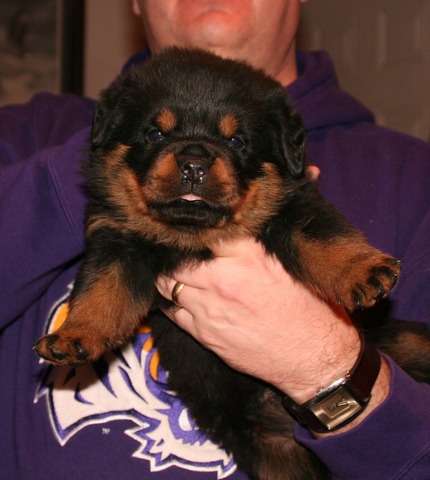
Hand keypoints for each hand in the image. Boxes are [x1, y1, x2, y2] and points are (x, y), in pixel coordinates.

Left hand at [157, 238, 361, 402]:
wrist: (313, 357)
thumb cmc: (309, 309)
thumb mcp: (287, 266)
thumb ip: (254, 246)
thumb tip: (231, 230)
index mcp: (249, 256)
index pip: (206, 230)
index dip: (196, 228)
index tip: (191, 227)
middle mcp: (224, 280)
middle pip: (178, 259)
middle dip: (175, 255)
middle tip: (178, 253)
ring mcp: (210, 309)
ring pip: (169, 285)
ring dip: (170, 278)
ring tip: (177, 274)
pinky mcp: (205, 334)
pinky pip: (173, 312)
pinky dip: (173, 303)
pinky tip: (181, 299)